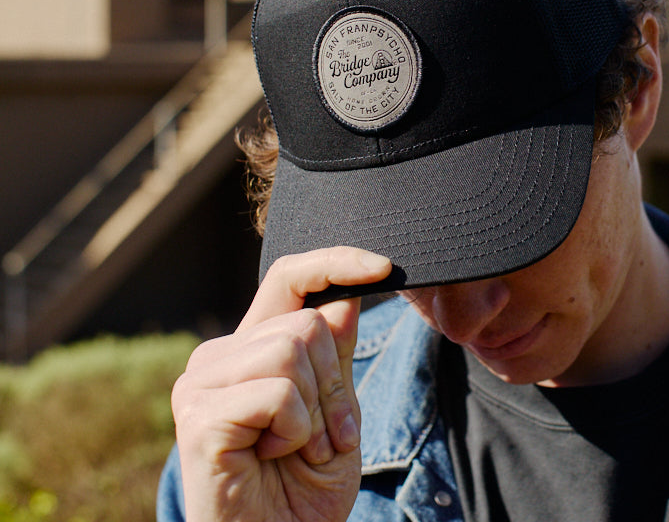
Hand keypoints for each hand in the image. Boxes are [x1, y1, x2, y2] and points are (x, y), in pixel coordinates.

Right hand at [171, 247, 391, 521]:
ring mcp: (201, 384)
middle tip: (325, 437)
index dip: (335, 263)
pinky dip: (296, 430)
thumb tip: (346, 296)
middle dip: (334, 384)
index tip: (384, 268)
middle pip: (305, 324)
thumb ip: (334, 354)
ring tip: (297, 449)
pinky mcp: (200, 418)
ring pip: (292, 349)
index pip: (288, 277)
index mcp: (249, 347)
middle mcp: (217, 356)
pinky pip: (278, 393)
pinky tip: (272, 458)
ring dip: (317, 411)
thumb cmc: (302, 489)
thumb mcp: (335, 412)